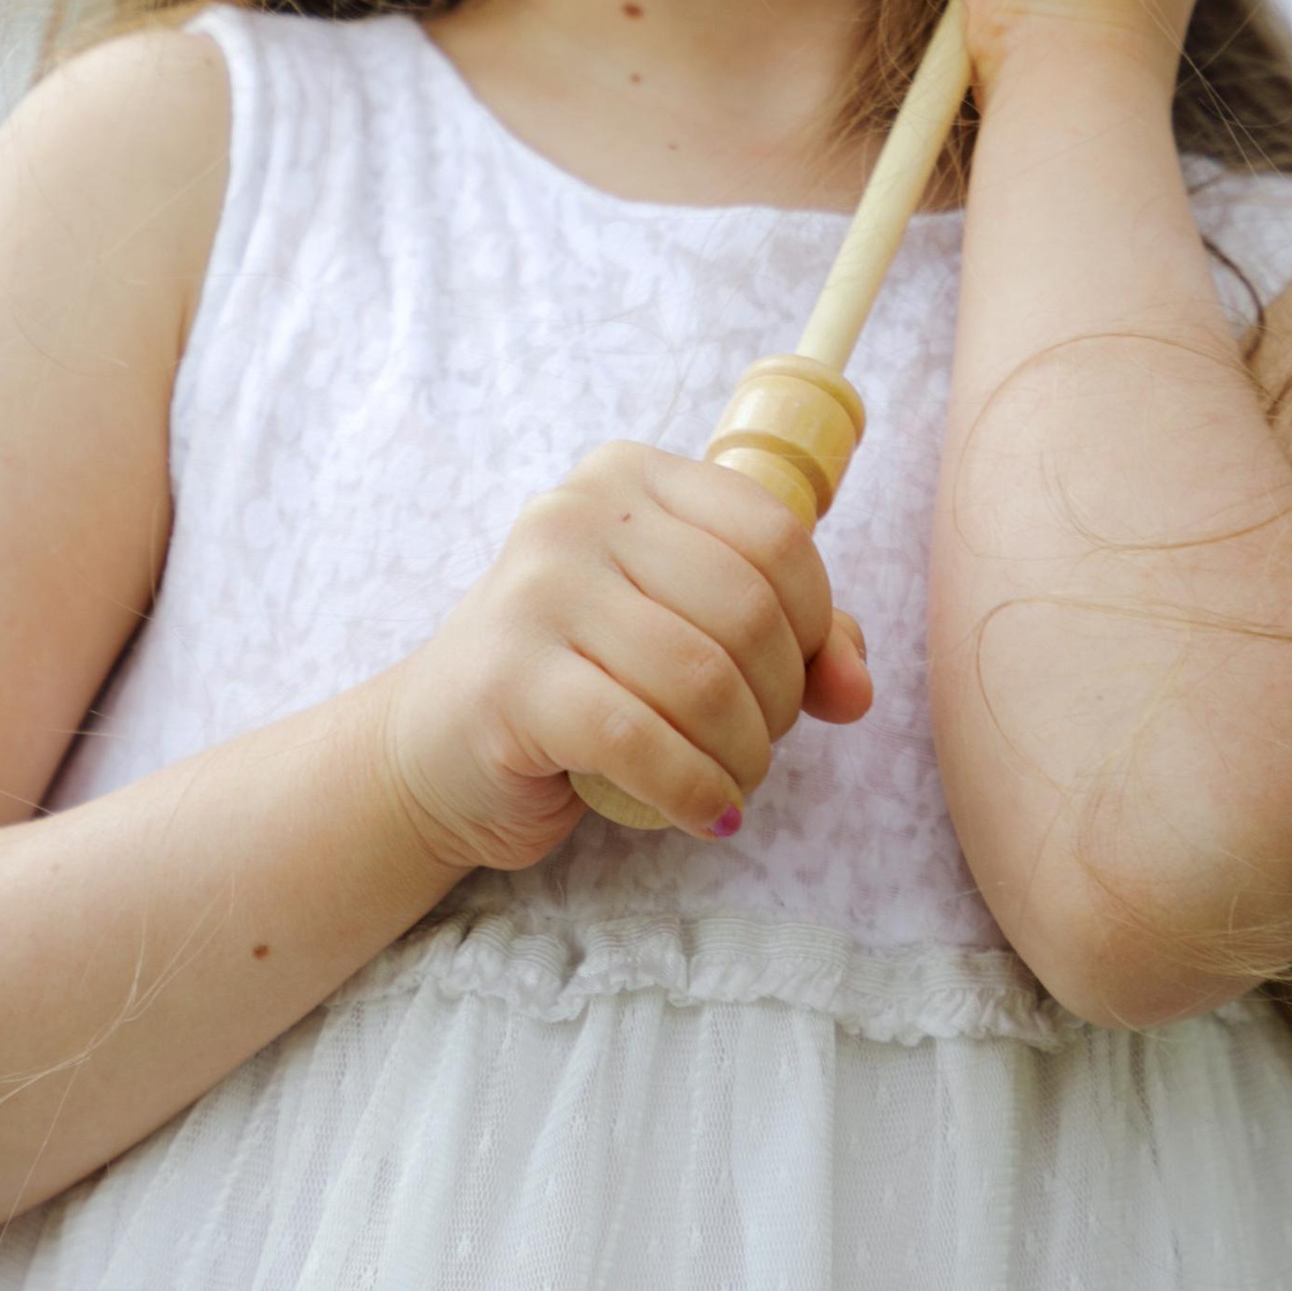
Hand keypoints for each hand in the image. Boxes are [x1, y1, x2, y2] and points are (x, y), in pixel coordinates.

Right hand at [378, 442, 873, 870]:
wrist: (433, 746)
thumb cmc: (581, 679)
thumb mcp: (683, 630)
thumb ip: (785, 640)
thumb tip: (858, 689)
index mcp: (632, 475)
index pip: (776, 535)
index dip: (813, 622)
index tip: (798, 682)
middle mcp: (580, 512)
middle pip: (747, 610)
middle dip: (778, 701)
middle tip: (757, 745)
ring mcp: (537, 590)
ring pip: (701, 679)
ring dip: (743, 755)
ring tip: (733, 783)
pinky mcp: (511, 679)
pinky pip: (640, 740)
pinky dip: (694, 790)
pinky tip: (706, 815)